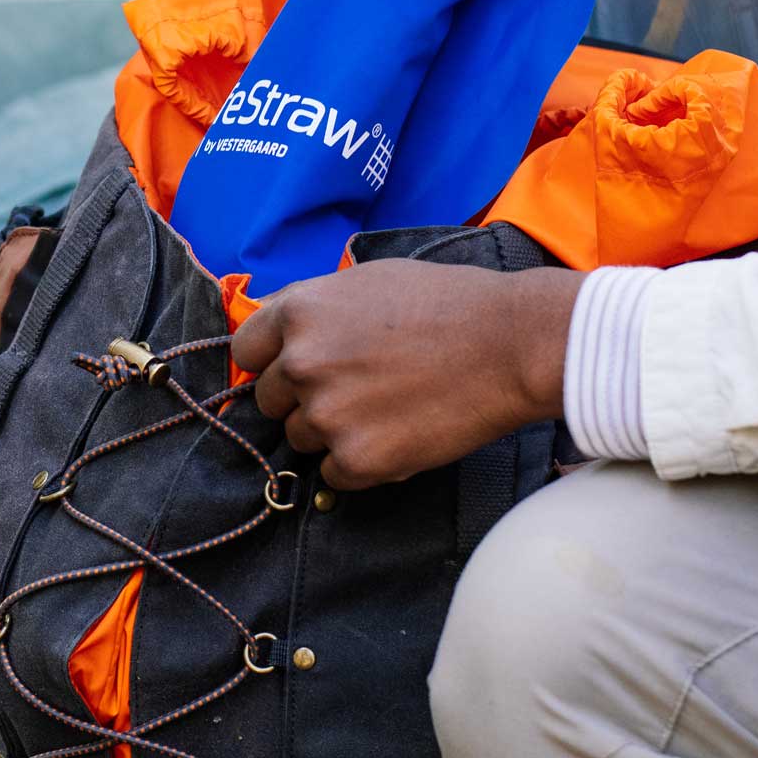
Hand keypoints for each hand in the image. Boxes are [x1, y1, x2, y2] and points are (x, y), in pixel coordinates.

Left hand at [229, 260, 581, 488]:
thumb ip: (315, 309)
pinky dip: (361, 464)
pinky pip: (335, 474)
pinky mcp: (357, 459)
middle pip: (270, 400)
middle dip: (303, 398)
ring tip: (387, 409)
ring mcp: (326, 414)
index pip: (246, 351)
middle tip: (356, 389)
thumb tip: (281, 336)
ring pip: (302, 438)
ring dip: (333, 432)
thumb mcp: (367, 283)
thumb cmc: (448, 303)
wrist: (511, 344)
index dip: (270, 361)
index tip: (292, 370)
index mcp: (299, 312)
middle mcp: (301, 362)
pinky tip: (399, 436)